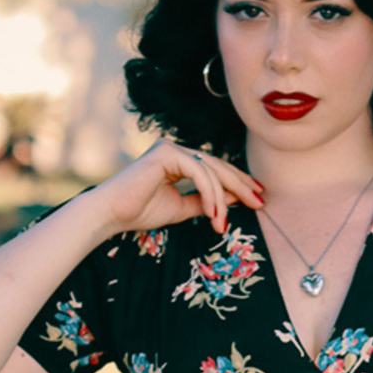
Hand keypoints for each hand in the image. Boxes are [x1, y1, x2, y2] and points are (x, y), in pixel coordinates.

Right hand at [94, 140, 262, 236]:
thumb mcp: (181, 208)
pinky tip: (213, 214)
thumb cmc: (141, 211)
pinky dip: (209, 194)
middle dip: (241, 185)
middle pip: (218, 166)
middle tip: (260, 202)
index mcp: (179, 160)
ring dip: (222, 199)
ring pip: (211, 170)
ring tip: (223, 223)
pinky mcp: (166, 152)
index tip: (256, 197)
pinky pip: (199, 172)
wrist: (112, 213)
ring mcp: (171, 148)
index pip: (215, 169)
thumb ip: (204, 202)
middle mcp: (176, 150)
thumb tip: (232, 200)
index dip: (238, 182)